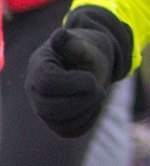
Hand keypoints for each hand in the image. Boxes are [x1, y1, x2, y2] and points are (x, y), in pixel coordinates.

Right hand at [26, 6, 132, 137]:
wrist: (89, 62)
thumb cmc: (86, 51)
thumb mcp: (82, 44)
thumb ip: (72, 43)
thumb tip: (59, 35)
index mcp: (39, 67)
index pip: (46, 83)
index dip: (72, 84)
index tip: (92, 79)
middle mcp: (34, 90)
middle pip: (50, 109)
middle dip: (82, 101)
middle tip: (100, 90)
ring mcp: (42, 107)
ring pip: (61, 124)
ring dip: (87, 111)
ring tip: (98, 94)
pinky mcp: (54, 121)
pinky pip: (69, 131)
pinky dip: (87, 121)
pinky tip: (94, 105)